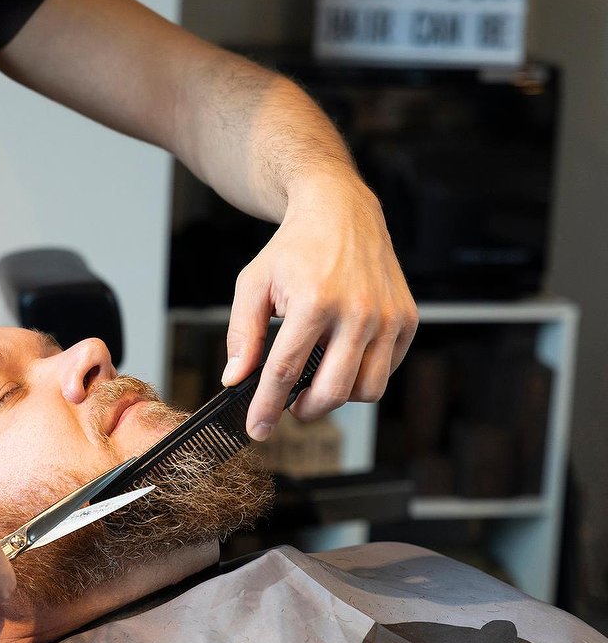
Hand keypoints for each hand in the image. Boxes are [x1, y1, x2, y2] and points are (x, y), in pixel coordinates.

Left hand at [223, 177, 417, 439]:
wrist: (340, 212)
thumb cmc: (294, 248)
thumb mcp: (253, 283)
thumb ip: (242, 334)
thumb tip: (235, 378)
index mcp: (314, 301)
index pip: (286, 371)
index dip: (268, 407)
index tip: (257, 429)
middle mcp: (358, 311)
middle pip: (332, 391)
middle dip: (305, 411)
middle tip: (289, 407)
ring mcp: (388, 317)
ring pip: (367, 390)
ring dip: (337, 398)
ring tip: (315, 383)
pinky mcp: (407, 319)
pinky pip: (386, 371)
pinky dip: (363, 377)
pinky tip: (341, 361)